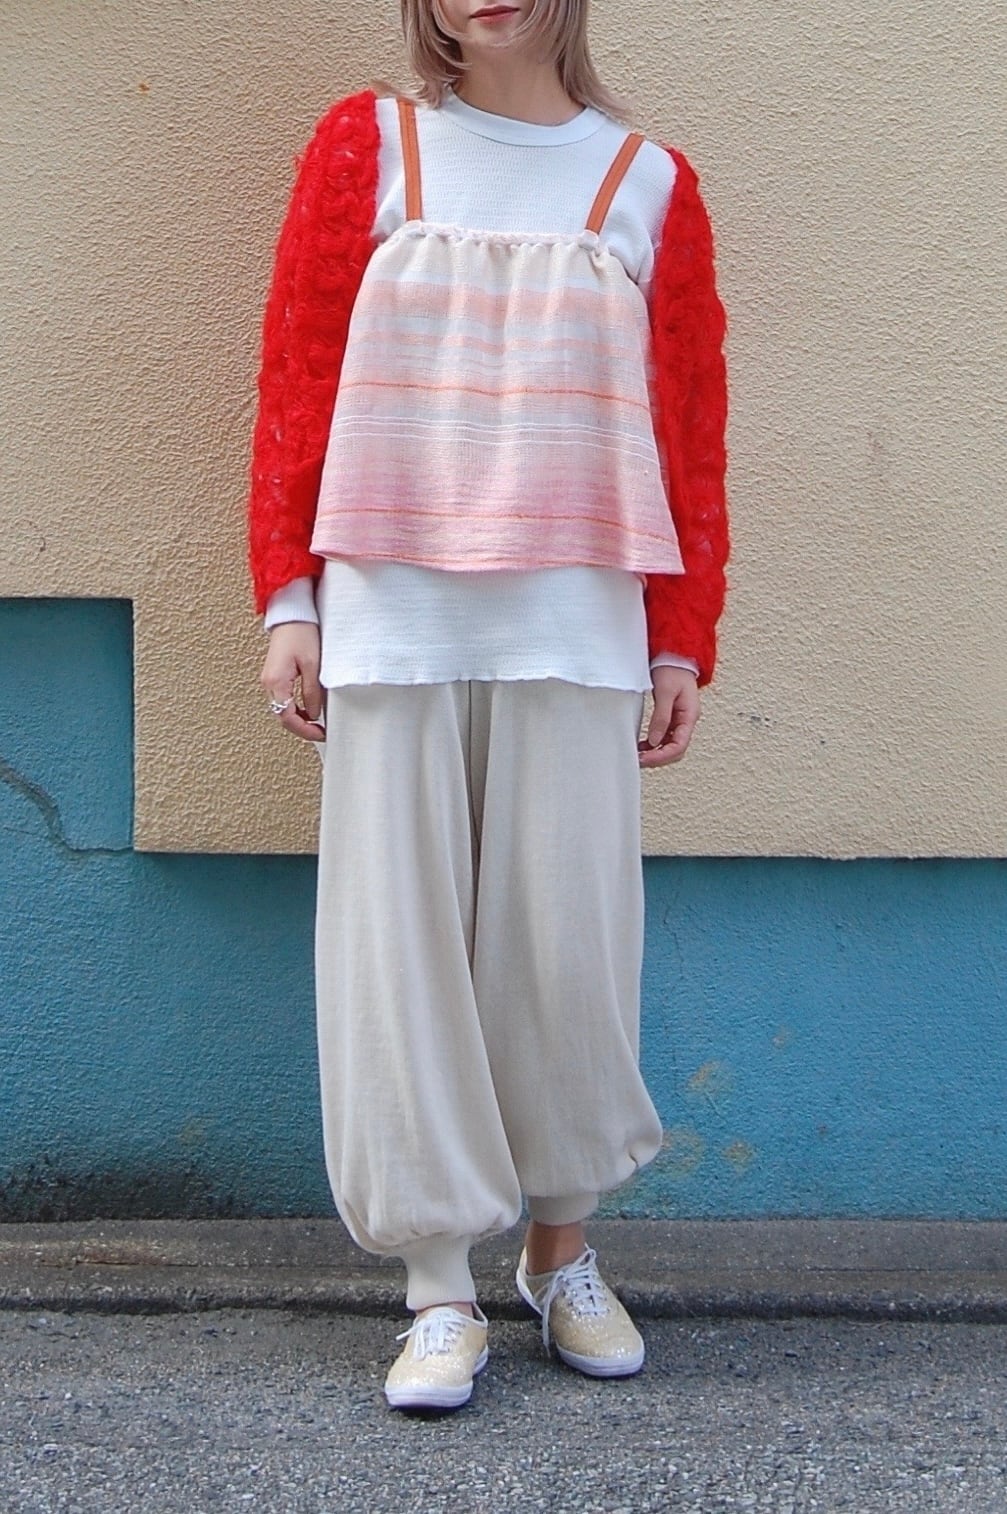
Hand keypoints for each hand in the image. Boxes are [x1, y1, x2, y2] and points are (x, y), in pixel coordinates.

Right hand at [260, 622, 324, 742]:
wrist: (291, 614)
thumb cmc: (301, 634)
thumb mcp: (313, 665)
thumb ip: (312, 692)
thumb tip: (314, 714)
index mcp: (276, 682)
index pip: (287, 717)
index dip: (304, 730)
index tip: (320, 734)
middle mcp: (268, 683)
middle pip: (282, 716)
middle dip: (301, 728)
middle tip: (320, 732)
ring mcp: (269, 680)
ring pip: (281, 709)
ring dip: (298, 719)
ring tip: (316, 724)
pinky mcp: (274, 675)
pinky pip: (282, 699)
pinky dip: (294, 709)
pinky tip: (307, 710)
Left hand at [638, 666, 699, 768]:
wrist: (675, 656)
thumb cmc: (673, 670)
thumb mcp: (665, 692)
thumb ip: (661, 717)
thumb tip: (654, 740)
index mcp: (689, 716)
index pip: (679, 746)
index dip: (662, 756)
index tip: (645, 758)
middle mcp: (687, 721)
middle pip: (676, 750)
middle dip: (658, 758)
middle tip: (639, 760)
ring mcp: (680, 720)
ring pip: (670, 745)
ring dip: (655, 752)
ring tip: (638, 755)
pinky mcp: (672, 718)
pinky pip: (665, 737)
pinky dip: (654, 744)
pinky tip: (642, 745)